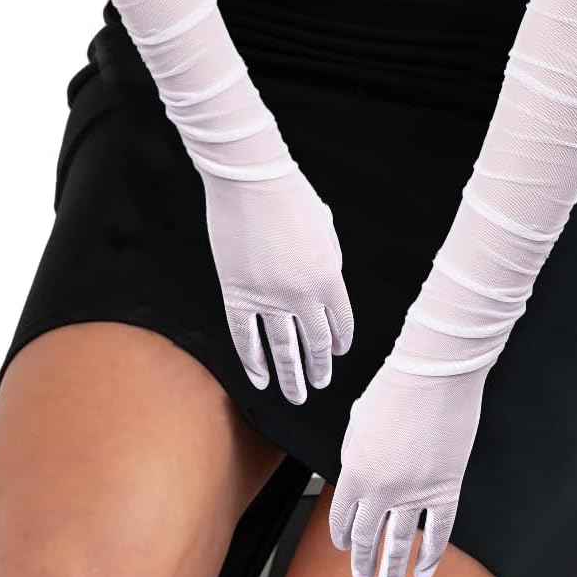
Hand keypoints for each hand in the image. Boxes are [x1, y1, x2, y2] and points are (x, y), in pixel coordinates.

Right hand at [200, 164, 353, 403]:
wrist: (251, 181)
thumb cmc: (290, 196)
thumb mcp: (324, 228)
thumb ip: (328, 259)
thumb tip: (326, 281)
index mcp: (329, 276)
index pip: (340, 322)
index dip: (339, 342)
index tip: (337, 353)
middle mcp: (302, 294)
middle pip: (315, 343)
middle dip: (318, 367)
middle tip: (319, 384)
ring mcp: (268, 298)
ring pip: (283, 350)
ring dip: (291, 376)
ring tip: (297, 395)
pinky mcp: (236, 295)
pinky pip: (246, 339)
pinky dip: (254, 362)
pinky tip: (261, 381)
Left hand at [329, 357, 487, 576]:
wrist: (435, 371)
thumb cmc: (396, 384)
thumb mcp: (358, 418)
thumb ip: (352, 451)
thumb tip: (354, 471)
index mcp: (355, 470)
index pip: (342, 518)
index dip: (342, 537)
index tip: (345, 546)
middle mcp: (382, 489)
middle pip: (368, 538)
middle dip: (362, 562)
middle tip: (362, 576)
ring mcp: (415, 492)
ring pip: (400, 545)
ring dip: (391, 572)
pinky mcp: (446, 489)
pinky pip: (438, 534)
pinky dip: (430, 557)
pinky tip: (423, 573)